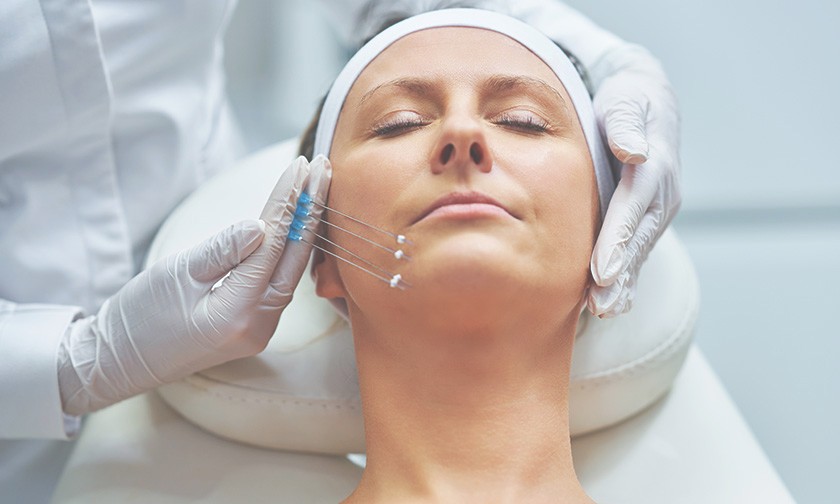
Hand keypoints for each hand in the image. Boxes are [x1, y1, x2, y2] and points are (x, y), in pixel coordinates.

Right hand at [58, 156, 331, 415]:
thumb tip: (260, 225)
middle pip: (296, 259)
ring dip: (306, 229)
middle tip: (324, 167)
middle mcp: (259, 325)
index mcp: (237, 313)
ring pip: (293, 271)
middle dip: (312, 211)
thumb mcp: (176, 275)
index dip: (288, 202)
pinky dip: (292, 251)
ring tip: (317, 188)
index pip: (273, 245)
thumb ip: (222, 250)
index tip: (300, 166)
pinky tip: (301, 226)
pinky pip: (282, 283)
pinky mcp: (256, 326)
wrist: (120, 361)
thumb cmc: (140, 316)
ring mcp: (261, 329)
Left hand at [587, 50, 681, 317]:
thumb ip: (626, 123)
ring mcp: (656, 211)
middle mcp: (661, 195)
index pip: (634, 208)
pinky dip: (626, 280)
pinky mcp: (645, 220)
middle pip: (638, 240)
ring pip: (638, 252)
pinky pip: (636, 252)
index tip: (603, 270)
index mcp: (655, 168)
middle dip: (621, 276)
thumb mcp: (625, 100)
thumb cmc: (626, 100)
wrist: (643, 102)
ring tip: (602, 313)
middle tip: (600, 306)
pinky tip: (611, 305)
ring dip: (623, 285)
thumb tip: (633, 151)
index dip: (619, 240)